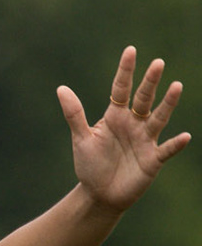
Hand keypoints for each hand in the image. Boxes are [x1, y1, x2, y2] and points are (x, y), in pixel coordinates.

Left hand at [58, 47, 189, 213]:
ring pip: (159, 118)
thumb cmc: (91, 165)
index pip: (121, 89)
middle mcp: (134, 123)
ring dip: (168, 104)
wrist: (99, 194)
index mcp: (115, 116)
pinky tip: (184, 137)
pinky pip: (166, 149)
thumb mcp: (81, 138)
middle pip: (144, 99)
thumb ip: (74, 114)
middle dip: (150, 82)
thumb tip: (61, 88)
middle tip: (157, 63)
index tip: (130, 51)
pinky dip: (174, 144)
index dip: (125, 71)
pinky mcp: (153, 159)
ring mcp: (145, 140)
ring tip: (177, 86)